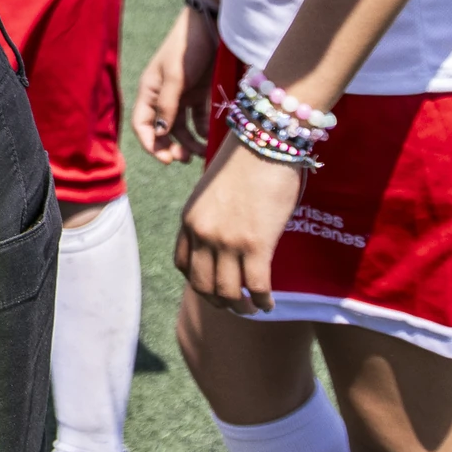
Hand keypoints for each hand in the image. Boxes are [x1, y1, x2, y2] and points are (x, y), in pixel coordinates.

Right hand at [134, 0, 215, 164]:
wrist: (212, 26)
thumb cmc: (187, 48)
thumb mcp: (175, 76)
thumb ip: (168, 105)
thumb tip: (159, 133)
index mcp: (149, 91)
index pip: (142, 124)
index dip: (150, 144)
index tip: (166, 159)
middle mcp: (164, 96)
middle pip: (162, 130)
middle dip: (171, 147)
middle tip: (185, 158)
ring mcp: (183, 96)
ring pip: (182, 128)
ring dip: (189, 143)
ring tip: (202, 153)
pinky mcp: (201, 94)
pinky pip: (200, 119)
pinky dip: (204, 131)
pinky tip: (211, 138)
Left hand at [173, 135, 303, 315]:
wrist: (263, 142)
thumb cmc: (243, 162)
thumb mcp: (212, 191)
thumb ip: (210, 216)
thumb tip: (222, 241)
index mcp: (189, 219)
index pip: (183, 265)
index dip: (197, 283)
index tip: (212, 287)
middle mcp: (203, 233)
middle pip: (202, 285)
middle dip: (217, 302)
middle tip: (234, 306)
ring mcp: (227, 241)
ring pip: (228, 292)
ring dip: (240, 307)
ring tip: (252, 309)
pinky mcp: (255, 244)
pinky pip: (256, 287)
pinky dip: (262, 301)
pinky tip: (269, 304)